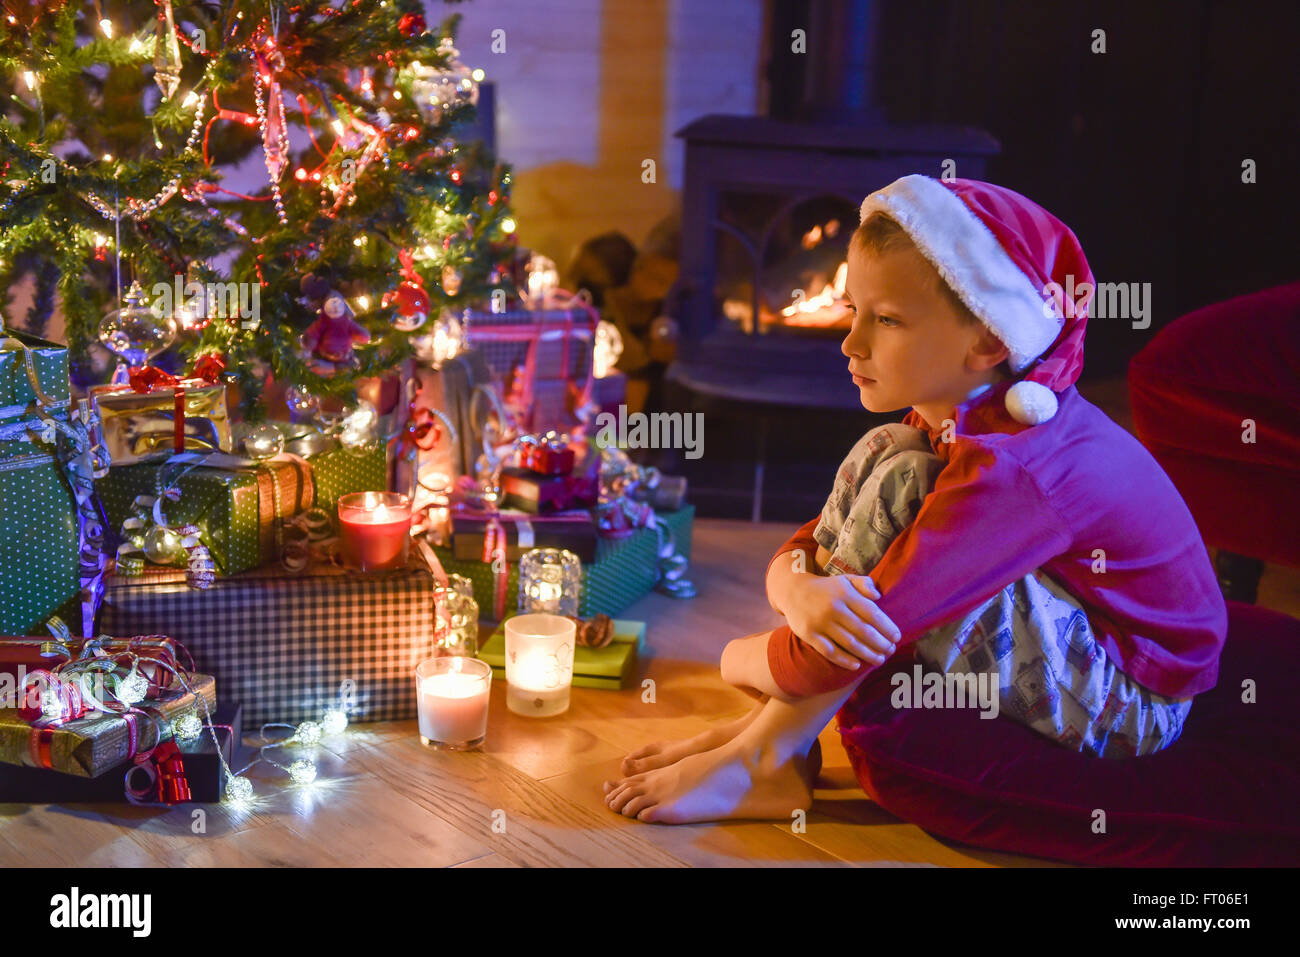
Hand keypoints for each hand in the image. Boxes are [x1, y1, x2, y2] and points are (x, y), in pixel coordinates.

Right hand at [784, 574, 901, 670]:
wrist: (793, 590)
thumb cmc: (827, 588)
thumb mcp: (845, 579)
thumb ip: (864, 583)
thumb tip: (878, 596)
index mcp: (845, 593)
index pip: (872, 613)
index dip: (887, 627)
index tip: (897, 638)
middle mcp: (833, 607)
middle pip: (863, 631)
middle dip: (880, 644)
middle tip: (890, 651)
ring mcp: (820, 622)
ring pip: (849, 643)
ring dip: (867, 654)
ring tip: (879, 660)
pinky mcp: (808, 634)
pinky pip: (829, 651)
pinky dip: (843, 660)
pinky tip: (856, 665)